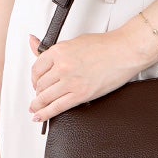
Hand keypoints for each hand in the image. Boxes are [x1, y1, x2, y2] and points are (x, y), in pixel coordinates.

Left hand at [28, 25, 147, 123]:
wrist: (124, 51)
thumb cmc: (104, 46)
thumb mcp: (73, 42)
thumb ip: (52, 48)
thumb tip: (33, 42)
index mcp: (59, 51)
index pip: (36, 68)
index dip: (34, 78)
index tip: (36, 82)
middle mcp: (62, 66)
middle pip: (40, 85)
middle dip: (38, 92)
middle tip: (39, 95)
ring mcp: (71, 81)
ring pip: (45, 97)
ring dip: (38, 105)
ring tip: (36, 108)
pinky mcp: (81, 94)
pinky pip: (57, 107)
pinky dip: (45, 114)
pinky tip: (39, 116)